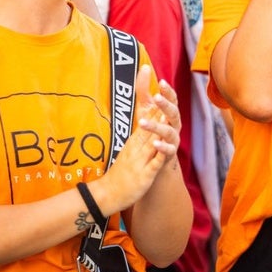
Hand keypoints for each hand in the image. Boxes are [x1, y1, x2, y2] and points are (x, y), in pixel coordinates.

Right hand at [97, 65, 180, 212]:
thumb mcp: (131, 147)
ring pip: (151, 140)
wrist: (107, 194)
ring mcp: (140, 159)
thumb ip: (140, 130)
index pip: (146, 113)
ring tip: (164, 114)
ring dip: (157, 127)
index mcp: (136, 138)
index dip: (153, 96)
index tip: (154, 77)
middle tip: (160, 87)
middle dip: (157, 105)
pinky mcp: (145, 174)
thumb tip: (146, 114)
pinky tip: (162, 147)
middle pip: (149, 121)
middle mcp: (138, 145)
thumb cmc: (122, 170)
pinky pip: (153, 163)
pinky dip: (158, 154)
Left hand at [136, 65, 180, 164]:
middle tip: (156, 97)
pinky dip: (163, 147)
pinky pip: (168, 150)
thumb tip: (145, 66)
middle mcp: (174, 125)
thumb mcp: (145, 108)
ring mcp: (173, 139)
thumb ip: (143, 89)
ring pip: (170, 132)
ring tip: (142, 122)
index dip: (168, 91)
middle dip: (166, 105)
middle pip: (174, 113)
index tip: (161, 82)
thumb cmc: (152, 130)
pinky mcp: (169, 154)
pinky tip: (154, 143)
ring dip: (157, 127)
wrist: (157, 158)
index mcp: (170, 112)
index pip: (173, 99)